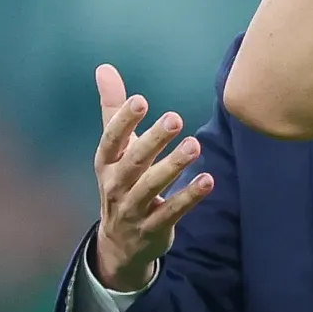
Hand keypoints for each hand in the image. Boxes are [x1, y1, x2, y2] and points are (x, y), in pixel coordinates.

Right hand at [91, 64, 213, 291]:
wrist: (119, 244)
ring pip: (152, 187)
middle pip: (134, 162)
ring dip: (173, 166)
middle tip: (175, 118)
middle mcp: (116, 186)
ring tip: (195, 145)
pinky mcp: (154, 228)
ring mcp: (133, 209)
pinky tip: (208, 180)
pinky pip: (172, 212)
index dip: (123, 121)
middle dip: (153, 141)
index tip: (140, 101)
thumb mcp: (114, 150)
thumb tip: (104, 68)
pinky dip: (189, 197)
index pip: (111, 140)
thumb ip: (113, 109)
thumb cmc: (121, 182)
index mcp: (107, 163)